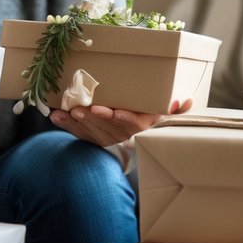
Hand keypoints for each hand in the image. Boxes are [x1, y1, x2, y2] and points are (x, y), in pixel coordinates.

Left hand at [49, 98, 193, 147]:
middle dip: (95, 118)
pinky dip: (67, 125)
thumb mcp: (162, 115)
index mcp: (142, 126)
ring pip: (92, 131)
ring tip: (67, 111)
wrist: (132, 141)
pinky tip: (56, 116)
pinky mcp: (92, 139)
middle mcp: (124, 134)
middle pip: (109, 127)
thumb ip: (174, 109)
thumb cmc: (147, 118)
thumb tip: (186, 101)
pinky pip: (79, 133)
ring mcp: (107, 138)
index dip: (124, 117)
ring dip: (79, 121)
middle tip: (83, 108)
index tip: (114, 111)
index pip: (135, 124)